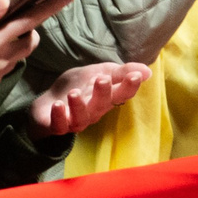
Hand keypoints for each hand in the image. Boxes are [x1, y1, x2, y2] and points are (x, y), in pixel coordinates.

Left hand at [28, 60, 150, 136]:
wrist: (50, 101)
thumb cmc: (80, 87)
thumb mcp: (99, 73)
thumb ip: (121, 72)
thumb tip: (147, 71)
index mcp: (106, 98)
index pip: (122, 94)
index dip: (129, 86)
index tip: (135, 76)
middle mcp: (93, 112)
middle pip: (101, 105)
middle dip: (103, 93)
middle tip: (102, 79)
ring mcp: (75, 120)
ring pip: (81, 118)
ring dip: (78, 106)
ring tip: (74, 93)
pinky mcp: (57, 125)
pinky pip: (59, 126)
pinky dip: (58, 116)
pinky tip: (57, 105)